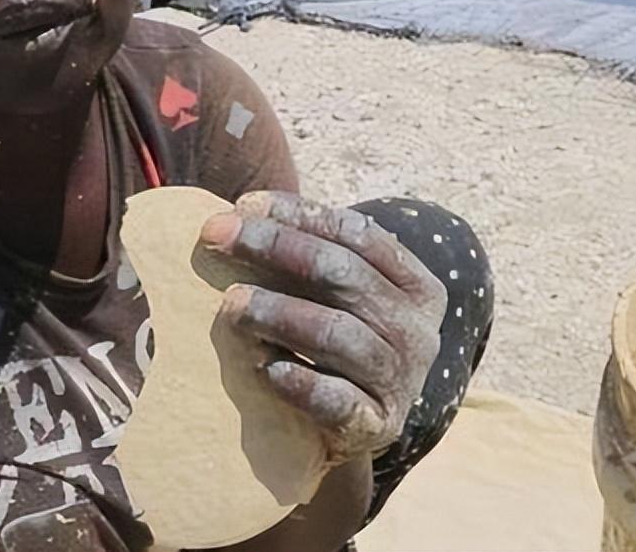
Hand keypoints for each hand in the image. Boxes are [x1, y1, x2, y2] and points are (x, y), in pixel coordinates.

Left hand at [200, 191, 446, 465]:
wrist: (352, 430)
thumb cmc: (334, 344)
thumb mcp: (336, 296)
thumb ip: (305, 257)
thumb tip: (238, 215)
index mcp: (416, 285)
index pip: (359, 234)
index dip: (302, 215)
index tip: (246, 205)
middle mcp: (417, 329)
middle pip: (345, 275)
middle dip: (277, 248)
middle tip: (218, 237)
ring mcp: (402, 380)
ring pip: (338, 334)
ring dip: (280, 313)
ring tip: (232, 304)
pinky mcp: (378, 426)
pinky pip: (339, 401)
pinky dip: (302, 383)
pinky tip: (267, 369)